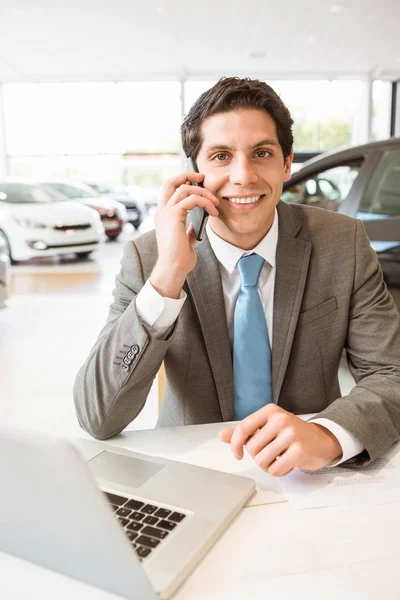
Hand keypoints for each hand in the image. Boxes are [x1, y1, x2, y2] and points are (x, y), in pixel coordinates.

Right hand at [150, 171, 218, 297]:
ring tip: (215, 204)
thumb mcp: (186, 240)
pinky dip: (205, 203)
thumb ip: (189, 229)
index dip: (182, 181)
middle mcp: (162, 211)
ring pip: (184, 189)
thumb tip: (197, 224)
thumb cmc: (179, 258)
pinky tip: (213, 212)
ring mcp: (166, 212)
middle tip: (202, 177)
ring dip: (203, 193)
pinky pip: (191, 199)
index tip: (198, 182)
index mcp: (163, 215)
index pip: (169, 190)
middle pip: (171, 182)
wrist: (174, 268)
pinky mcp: (173, 215)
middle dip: (187, 175)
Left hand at [219, 405, 341, 476]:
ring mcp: (291, 434)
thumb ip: (245, 432)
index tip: (237, 454)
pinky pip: (275, 470)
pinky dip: (278, 471)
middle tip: (271, 452)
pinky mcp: (299, 450)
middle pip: (252, 449)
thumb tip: (222, 435)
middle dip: (258, 456)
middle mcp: (280, 419)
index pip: (243, 428)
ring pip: (262, 461)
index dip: (235, 444)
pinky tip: (287, 463)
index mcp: (270, 411)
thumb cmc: (291, 434)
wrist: (321, 440)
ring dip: (268, 465)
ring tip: (279, 458)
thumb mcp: (267, 427)